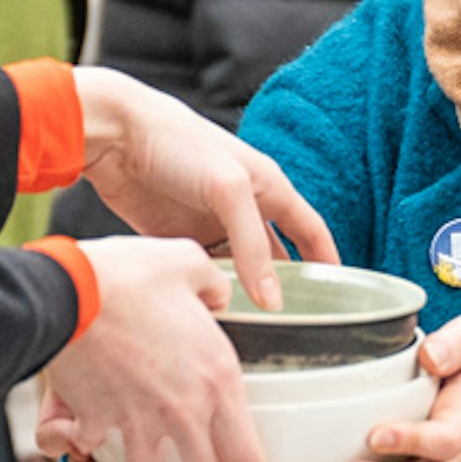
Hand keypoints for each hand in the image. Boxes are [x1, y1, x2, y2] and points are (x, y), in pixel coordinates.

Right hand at [33, 234, 271, 461]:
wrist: (70, 291)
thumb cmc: (131, 273)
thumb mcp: (189, 265)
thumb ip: (214, 284)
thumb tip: (222, 293)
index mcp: (217, 379)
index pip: (247, 454)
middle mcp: (183, 412)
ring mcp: (137, 423)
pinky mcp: (97, 422)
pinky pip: (101, 458)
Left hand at [71, 67, 334, 306]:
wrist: (117, 134)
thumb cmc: (179, 143)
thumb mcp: (229, 191)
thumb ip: (253, 246)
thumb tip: (273, 299)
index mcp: (268, 187)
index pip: (310, 230)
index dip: (328, 260)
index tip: (344, 295)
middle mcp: (243, 207)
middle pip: (275, 256)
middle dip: (285, 287)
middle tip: (295, 325)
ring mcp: (210, 224)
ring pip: (238, 269)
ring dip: (244, 294)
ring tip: (253, 327)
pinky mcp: (177, 236)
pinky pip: (204, 271)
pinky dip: (210, 290)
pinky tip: (212, 313)